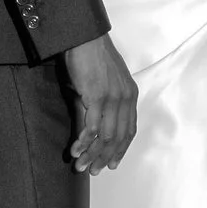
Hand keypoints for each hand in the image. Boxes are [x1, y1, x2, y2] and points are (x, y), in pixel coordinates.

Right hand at [61, 34, 137, 172]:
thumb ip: (104, 102)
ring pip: (106, 136)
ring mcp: (112, 98)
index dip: (121, 150)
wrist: (84, 36)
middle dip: (104, 157)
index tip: (112, 164)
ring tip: (81, 166)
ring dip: (92, 154)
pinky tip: (76, 149)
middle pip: (118, 137)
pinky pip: (93, 127)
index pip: (129, 130)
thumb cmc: (91, 56)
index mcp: (130, 95)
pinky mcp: (97, 96)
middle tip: (92, 171)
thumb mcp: (104, 81)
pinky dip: (84, 141)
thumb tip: (94, 124)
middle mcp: (125, 98)